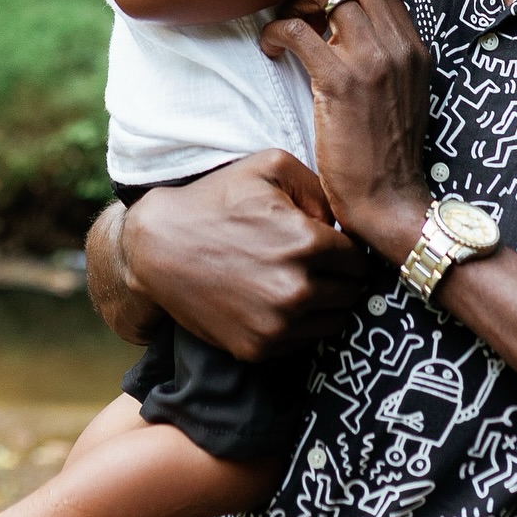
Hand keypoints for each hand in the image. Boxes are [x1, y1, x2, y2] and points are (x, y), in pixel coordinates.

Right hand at [118, 151, 366, 359]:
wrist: (157, 247)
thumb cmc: (215, 200)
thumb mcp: (270, 166)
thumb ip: (322, 187)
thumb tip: (345, 224)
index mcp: (306, 243)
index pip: (359, 260)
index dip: (347, 251)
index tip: (330, 246)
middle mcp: (296, 289)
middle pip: (351, 294)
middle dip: (339, 278)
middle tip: (314, 265)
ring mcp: (276, 325)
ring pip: (332, 322)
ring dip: (323, 304)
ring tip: (295, 281)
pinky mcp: (257, 349)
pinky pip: (302, 343)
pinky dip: (297, 325)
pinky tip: (274, 300)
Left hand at [263, 0, 431, 261]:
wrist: (390, 200)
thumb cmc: (388, 155)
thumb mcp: (404, 96)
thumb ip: (389, 61)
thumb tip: (356, 35)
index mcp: (414, 47)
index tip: (322, 10)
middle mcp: (397, 45)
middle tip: (300, 12)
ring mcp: (371, 60)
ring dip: (296, 3)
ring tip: (284, 29)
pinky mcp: (339, 80)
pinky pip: (297, 30)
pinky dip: (276, 32)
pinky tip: (271, 50)